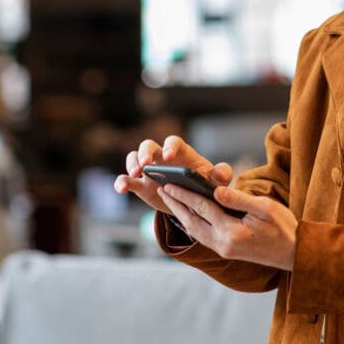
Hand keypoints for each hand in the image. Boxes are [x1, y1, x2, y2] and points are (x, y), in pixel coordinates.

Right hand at [113, 135, 231, 214]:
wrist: (193, 202)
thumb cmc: (204, 185)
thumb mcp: (216, 181)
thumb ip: (221, 174)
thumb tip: (220, 173)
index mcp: (181, 153)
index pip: (173, 142)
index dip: (169, 147)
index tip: (168, 158)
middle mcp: (161, 157)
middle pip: (148, 145)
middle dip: (145, 153)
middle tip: (146, 164)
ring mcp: (148, 170)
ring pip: (133, 158)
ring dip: (131, 164)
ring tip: (134, 175)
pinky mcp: (140, 184)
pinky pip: (126, 179)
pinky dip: (121, 182)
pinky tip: (121, 188)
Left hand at [158, 182, 296, 270]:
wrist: (296, 254)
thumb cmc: (284, 227)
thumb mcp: (265, 207)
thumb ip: (238, 199)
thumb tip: (215, 189)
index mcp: (232, 231)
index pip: (202, 208)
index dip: (184, 195)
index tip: (169, 184)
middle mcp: (224, 244)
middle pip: (192, 221)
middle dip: (176, 204)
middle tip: (161, 189)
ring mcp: (224, 250)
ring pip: (195, 231)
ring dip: (181, 215)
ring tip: (170, 200)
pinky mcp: (227, 252)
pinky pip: (203, 237)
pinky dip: (192, 225)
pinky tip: (187, 216)